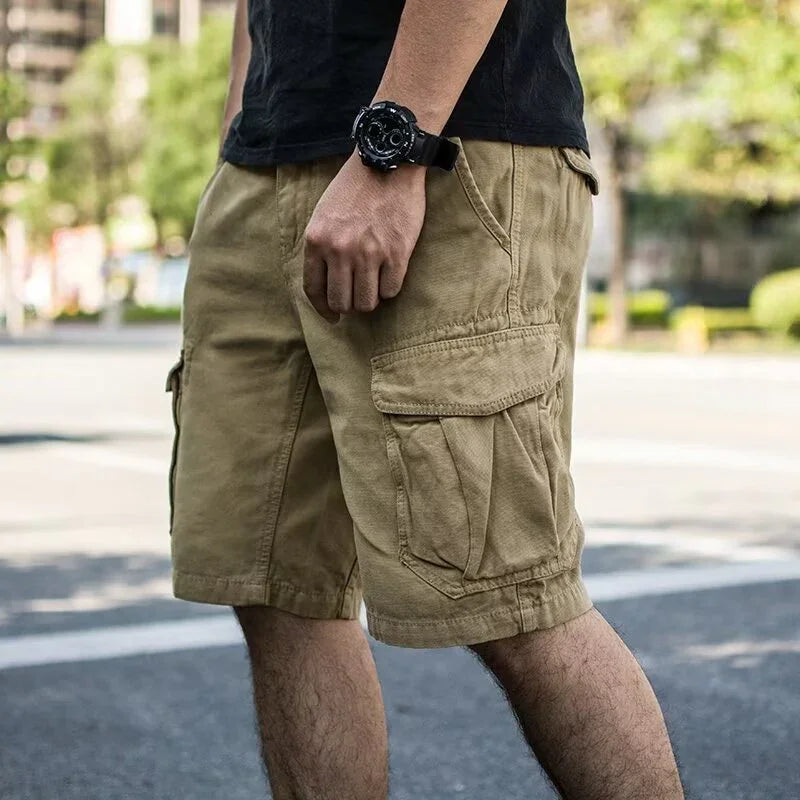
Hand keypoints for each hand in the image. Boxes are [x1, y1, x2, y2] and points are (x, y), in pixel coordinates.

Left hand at [303, 153, 426, 321]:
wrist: (388, 162)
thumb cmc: (355, 188)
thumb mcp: (323, 214)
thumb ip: (321, 248)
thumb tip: (328, 284)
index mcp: (317, 241)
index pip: (315, 291)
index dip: (323, 309)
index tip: (332, 316)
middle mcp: (340, 251)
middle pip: (341, 302)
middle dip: (349, 306)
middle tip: (357, 297)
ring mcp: (369, 254)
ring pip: (366, 303)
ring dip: (370, 300)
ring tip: (374, 286)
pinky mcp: (396, 254)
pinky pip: (391, 291)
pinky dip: (390, 288)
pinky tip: (390, 273)